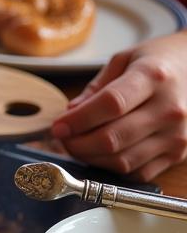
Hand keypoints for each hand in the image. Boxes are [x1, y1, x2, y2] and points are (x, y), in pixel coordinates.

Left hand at [51, 31, 186, 180]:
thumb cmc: (158, 63)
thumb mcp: (124, 59)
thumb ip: (96, 88)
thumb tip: (70, 116)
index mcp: (152, 77)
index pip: (110, 105)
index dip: (78, 120)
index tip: (58, 126)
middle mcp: (169, 109)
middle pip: (113, 138)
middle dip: (77, 143)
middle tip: (63, 138)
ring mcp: (177, 135)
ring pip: (123, 161)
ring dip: (91, 158)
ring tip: (78, 145)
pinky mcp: (179, 154)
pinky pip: (139, 173)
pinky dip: (113, 168)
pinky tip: (102, 154)